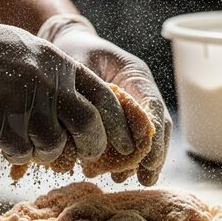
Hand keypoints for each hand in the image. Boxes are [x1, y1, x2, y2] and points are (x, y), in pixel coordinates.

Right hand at [0, 0, 132, 164]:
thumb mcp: (33, 52)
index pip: (105, 98)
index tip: (123, 144)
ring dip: (47, 152)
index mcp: (60, 64)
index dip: (118, 126)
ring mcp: (23, 102)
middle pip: (88, 126)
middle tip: (84, 155)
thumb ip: (60, 78)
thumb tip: (86, 115)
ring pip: (55, 146)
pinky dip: (20, 154)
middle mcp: (48, 82)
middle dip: (92, 147)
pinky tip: (9, 142)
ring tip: (32, 142)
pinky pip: (23, 152)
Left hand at [39, 15, 172, 185]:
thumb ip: (83, 95)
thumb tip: (85, 130)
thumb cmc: (71, 50)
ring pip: (144, 136)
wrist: (65, 41)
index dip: (154, 137)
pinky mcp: (119, 115)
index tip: (148, 161)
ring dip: (137, 160)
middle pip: (156, 127)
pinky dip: (121, 157)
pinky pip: (127, 138)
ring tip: (122, 179)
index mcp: (135, 75)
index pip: (152, 108)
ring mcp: (131, 103)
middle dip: (152, 155)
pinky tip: (111, 173)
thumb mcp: (75, 65)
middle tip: (146, 179)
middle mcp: (139, 90)